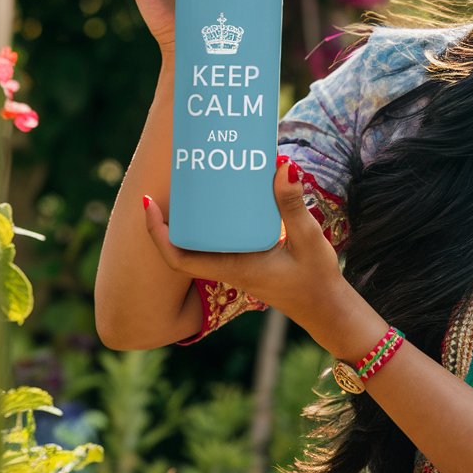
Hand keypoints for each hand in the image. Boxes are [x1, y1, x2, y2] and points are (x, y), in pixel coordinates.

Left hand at [142, 157, 349, 342]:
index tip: (147, 204)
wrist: (325, 308)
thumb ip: (292, 205)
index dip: (156, 233)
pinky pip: (220, 240)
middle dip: (171, 215)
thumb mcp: (307, 238)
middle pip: (184, 243)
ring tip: (194, 182)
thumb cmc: (315, 279)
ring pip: (201, 242)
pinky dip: (214, 221)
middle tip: (174, 179)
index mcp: (231, 267)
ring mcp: (236, 264)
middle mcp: (227, 266)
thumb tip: (282, 165)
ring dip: (192, 217)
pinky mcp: (247, 260)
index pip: (178, 257)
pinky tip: (226, 199)